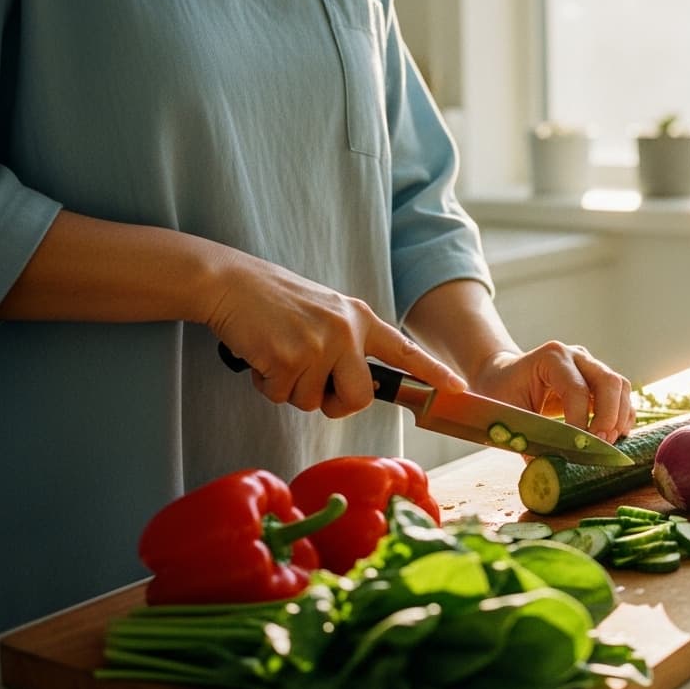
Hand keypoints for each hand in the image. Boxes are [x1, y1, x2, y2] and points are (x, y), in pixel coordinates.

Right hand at [205, 250, 465, 417]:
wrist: (231, 283)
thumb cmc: (276, 303)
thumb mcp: (326, 313)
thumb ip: (348, 343)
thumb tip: (359, 388)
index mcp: (359, 318)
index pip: (404, 350)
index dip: (432, 373)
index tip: (458, 389)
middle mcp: (346, 331)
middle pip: (360, 398)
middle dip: (336, 405)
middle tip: (314, 387)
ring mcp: (318, 345)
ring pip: (312, 402)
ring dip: (290, 389)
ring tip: (277, 354)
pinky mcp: (288, 357)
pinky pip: (280, 396)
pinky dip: (266, 384)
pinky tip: (260, 355)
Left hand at [469, 341, 635, 443]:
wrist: (502, 374)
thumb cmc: (501, 391)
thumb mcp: (508, 414)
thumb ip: (527, 439)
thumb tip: (545, 471)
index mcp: (551, 358)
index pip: (577, 390)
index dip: (580, 422)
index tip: (577, 447)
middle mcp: (576, 356)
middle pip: (608, 382)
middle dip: (609, 417)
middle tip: (600, 445)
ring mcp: (590, 365)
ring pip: (620, 387)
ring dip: (620, 417)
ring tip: (608, 443)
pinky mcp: (597, 380)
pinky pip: (620, 395)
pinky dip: (622, 416)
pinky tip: (614, 436)